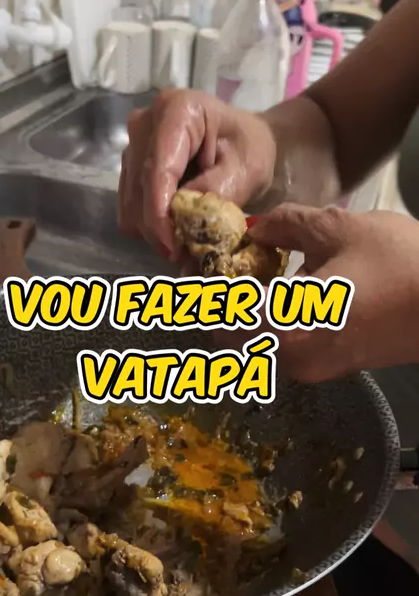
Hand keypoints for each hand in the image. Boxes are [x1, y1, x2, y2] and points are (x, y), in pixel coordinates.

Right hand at [118, 89, 276, 257]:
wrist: (243, 140)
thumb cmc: (250, 149)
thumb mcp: (245, 172)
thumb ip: (213, 195)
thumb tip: (181, 225)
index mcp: (177, 111)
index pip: (157, 170)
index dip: (160, 214)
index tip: (173, 247)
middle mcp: (145, 123)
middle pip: (139, 188)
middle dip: (159, 227)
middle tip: (187, 253)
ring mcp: (133, 144)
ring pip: (130, 202)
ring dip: (154, 228)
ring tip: (185, 240)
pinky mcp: (130, 166)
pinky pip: (130, 205)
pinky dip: (150, 223)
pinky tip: (174, 224)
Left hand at [216, 204, 418, 381]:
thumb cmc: (401, 267)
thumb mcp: (340, 230)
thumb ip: (287, 226)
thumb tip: (256, 226)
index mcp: (284, 328)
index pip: (220, 316)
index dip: (202, 292)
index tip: (197, 269)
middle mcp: (291, 359)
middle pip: (232, 336)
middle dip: (222, 304)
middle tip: (223, 268)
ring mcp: (313, 369)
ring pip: (258, 343)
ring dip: (248, 313)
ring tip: (254, 273)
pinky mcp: (332, 367)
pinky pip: (285, 345)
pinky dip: (275, 321)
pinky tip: (289, 289)